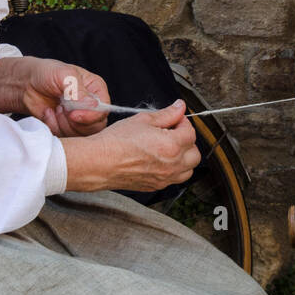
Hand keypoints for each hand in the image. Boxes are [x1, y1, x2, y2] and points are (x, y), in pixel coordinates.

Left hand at [19, 59, 109, 137]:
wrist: (26, 85)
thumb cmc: (46, 74)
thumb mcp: (63, 75)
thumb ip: (78, 90)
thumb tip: (92, 105)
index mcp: (96, 90)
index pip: (104, 109)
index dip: (91, 115)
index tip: (73, 114)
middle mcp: (91, 106)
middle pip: (95, 126)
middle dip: (75, 122)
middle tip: (61, 109)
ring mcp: (80, 119)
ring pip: (81, 134)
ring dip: (63, 124)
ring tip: (55, 108)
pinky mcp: (67, 129)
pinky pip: (66, 137)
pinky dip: (54, 127)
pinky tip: (49, 113)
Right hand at [61, 100, 199, 192]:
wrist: (99, 163)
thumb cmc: (116, 142)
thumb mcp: (142, 120)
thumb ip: (166, 114)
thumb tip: (179, 107)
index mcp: (171, 145)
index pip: (190, 132)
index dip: (183, 122)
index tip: (174, 119)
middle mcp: (172, 165)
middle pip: (195, 153)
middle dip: (187, 141)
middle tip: (173, 133)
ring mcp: (164, 178)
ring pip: (188, 170)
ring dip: (184, 158)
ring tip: (169, 148)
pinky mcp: (155, 186)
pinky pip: (175, 179)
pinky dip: (174, 170)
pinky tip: (160, 160)